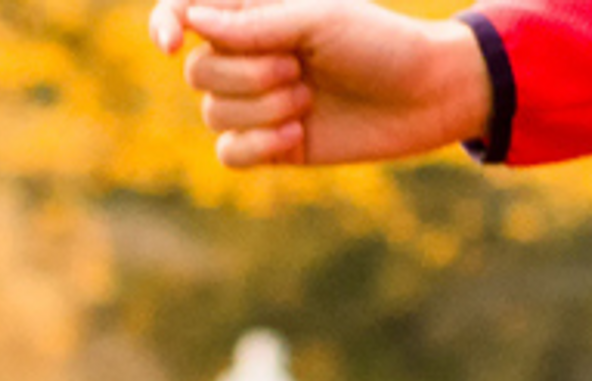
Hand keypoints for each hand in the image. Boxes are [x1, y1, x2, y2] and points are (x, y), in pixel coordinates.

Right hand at [151, 0, 492, 166]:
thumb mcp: (319, 20)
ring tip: (308, 100)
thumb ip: (255, 23)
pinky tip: (297, 137)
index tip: (170, 42)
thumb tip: (194, 21)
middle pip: (198, 71)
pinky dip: (258, 147)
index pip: (184, 11)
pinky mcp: (274, 147)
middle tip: (299, 71)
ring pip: (212, 114)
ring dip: (261, 110)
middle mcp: (248, 56)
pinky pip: (229, 155)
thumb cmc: (378, 44)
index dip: (165, 24)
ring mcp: (259, 103)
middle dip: (245, 75)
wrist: (426, 96)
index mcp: (253, 14)